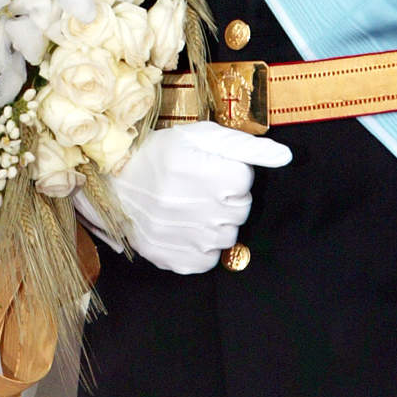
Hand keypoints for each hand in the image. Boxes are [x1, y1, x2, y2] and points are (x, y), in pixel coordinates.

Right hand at [76, 119, 291, 272]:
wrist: (110, 182)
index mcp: (202, 169)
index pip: (245, 181)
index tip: (208, 168)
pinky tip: (184, 228)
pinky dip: (200, 247)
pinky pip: (208, 260)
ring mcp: (182, 236)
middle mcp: (193, 205)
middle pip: (240, 211)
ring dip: (214, 223)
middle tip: (198, 187)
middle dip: (226, 198)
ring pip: (226, 237)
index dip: (230, 172)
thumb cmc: (159, 154)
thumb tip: (286, 157)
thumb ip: (246, 146)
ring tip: (189, 206)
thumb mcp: (200, 136)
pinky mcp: (171, 258)